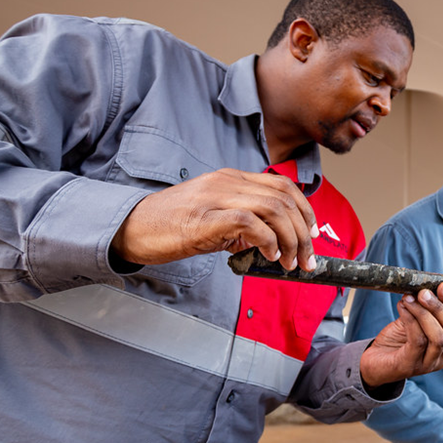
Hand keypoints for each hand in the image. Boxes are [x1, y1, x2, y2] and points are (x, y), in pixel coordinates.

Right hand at [111, 168, 317, 271]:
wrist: (130, 227)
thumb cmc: (168, 226)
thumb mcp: (212, 218)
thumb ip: (242, 224)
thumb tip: (269, 243)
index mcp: (231, 179)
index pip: (283, 185)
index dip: (305, 210)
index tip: (312, 234)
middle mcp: (227, 182)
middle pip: (285, 198)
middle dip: (304, 232)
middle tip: (307, 259)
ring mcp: (217, 197)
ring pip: (275, 208)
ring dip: (291, 240)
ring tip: (291, 263)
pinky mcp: (208, 217)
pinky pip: (252, 222)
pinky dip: (268, 240)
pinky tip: (269, 256)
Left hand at [359, 283, 442, 388]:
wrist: (371, 363)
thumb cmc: (393, 341)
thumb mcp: (411, 322)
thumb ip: (422, 310)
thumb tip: (426, 287)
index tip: (442, 286)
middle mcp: (440, 358)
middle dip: (438, 309)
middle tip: (423, 292)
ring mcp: (427, 365)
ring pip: (437, 337)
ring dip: (423, 313)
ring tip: (408, 298)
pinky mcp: (410, 366)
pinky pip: (417, 340)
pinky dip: (411, 320)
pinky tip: (402, 307)